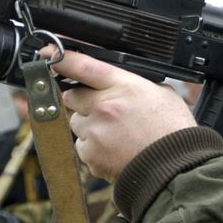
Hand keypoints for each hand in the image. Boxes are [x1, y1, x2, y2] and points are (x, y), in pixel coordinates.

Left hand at [54, 50, 196, 180]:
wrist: (176, 168)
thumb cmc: (173, 132)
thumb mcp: (161, 93)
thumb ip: (134, 84)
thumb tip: (120, 82)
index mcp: (122, 85)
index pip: (82, 65)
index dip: (60, 58)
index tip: (46, 54)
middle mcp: (103, 106)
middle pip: (72, 96)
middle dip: (83, 101)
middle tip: (105, 111)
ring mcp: (94, 132)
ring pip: (76, 123)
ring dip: (89, 126)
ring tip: (117, 135)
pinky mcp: (90, 155)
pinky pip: (82, 147)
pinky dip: (94, 149)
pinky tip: (115, 150)